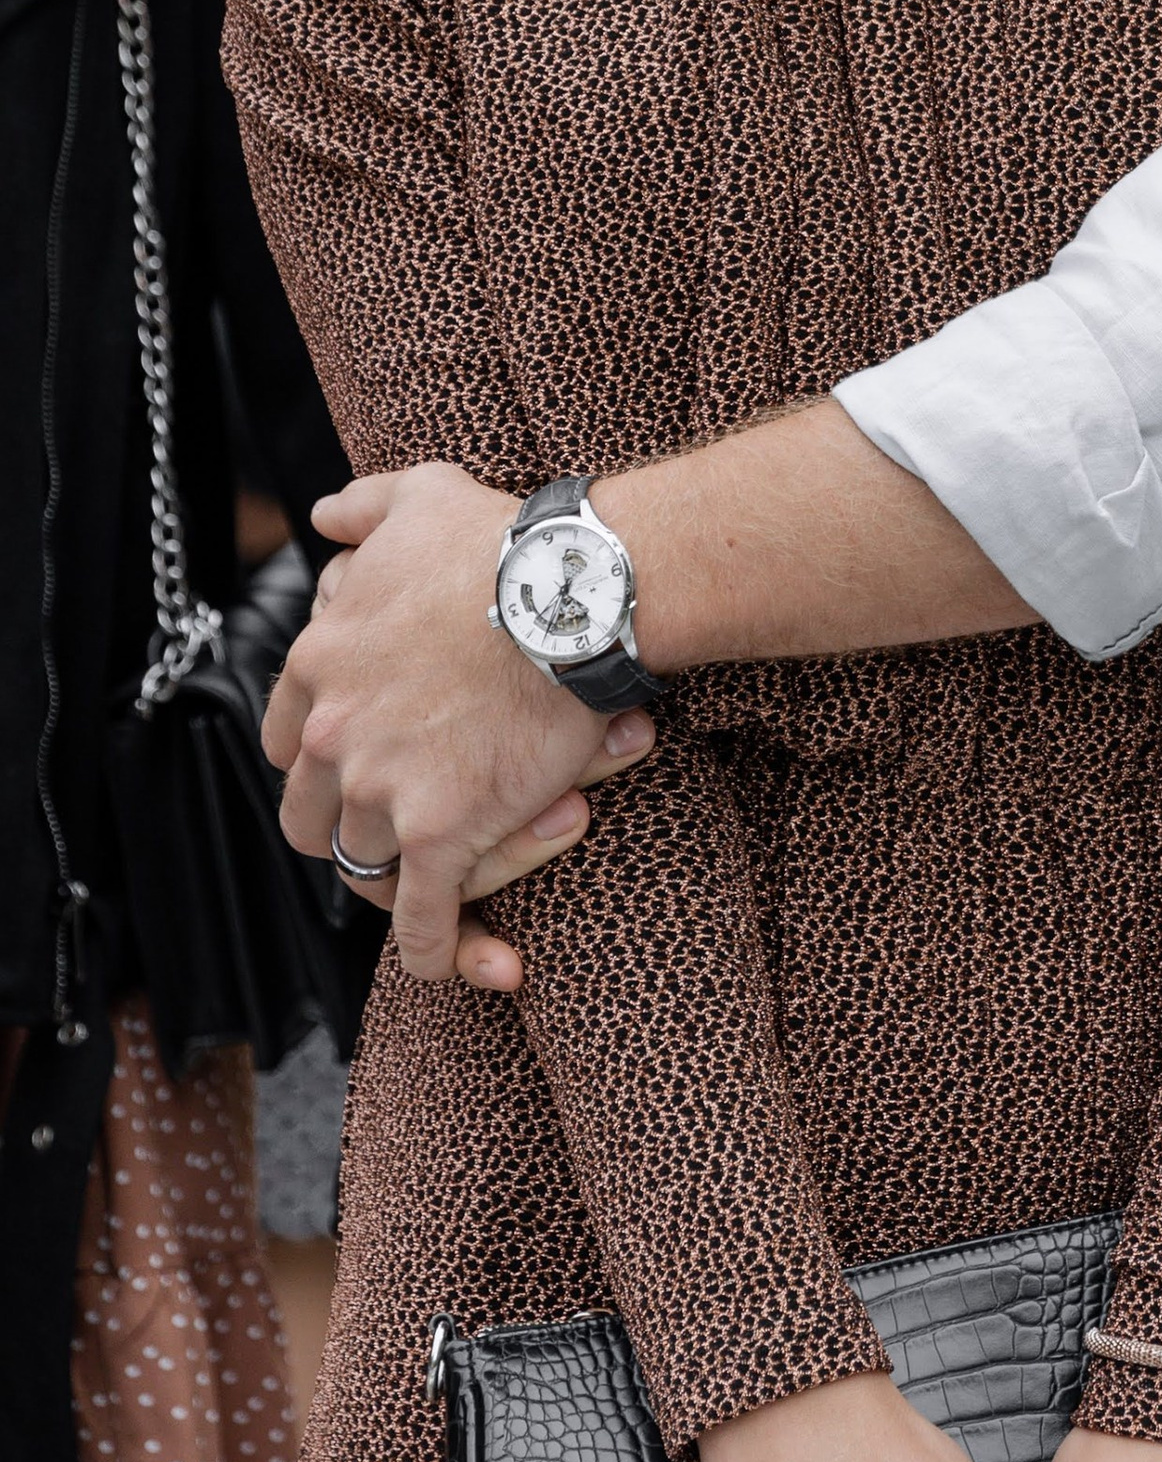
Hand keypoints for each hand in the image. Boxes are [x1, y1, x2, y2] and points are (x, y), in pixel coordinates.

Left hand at [265, 464, 655, 984]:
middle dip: (351, 828)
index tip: (362, 767)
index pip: (291, 742)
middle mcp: (334, 734)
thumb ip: (362, 508)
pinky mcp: (437, 834)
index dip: (326, 762)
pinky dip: (441, 952)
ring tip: (463, 880)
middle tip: (407, 826)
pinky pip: (420, 921)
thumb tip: (324, 516)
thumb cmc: (503, 539)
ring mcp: (381, 790)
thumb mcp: (417, 497)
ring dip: (410, 879)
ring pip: (367, 867)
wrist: (570, 588)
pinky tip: (482, 964)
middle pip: (313, 817)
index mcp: (319, 664)